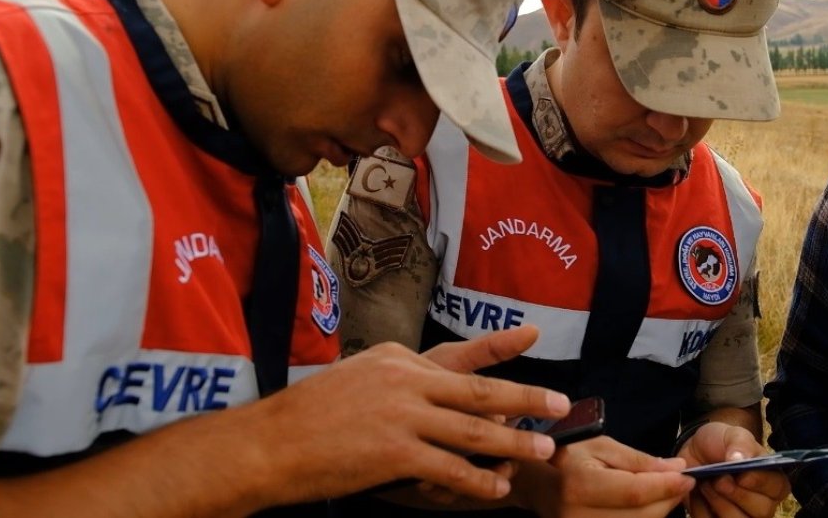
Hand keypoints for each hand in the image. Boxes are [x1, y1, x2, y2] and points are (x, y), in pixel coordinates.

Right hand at [247, 325, 570, 505]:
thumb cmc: (308, 415)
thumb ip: (401, 380)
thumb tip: (435, 389)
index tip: (533, 339)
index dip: (500, 352)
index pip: (459, 359)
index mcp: (399, 358)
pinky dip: (477, 480)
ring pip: (473, 430)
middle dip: (526, 398)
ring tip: (543, 448)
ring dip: (513, 442)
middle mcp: (405, 380)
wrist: (267, 444)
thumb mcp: (358, 377)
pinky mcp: (395, 453)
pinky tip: (495, 487)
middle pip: (479, 391)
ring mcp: (402, 416)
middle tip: (561, 403)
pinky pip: (449, 468)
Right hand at [518, 435, 694, 516]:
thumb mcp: (599, 446)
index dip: (666, 486)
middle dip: (668, 498)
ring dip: (659, 510)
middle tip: (681, 480)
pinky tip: (648, 505)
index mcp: (578, 486)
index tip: (687, 475)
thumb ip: (637, 460)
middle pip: (642, 516)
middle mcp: (579, 517)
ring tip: (663, 490)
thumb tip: (675, 469)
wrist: (538, 485)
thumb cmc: (568, 458)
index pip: (634, 493)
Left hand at [679, 422, 790, 517]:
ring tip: (706, 484)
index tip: (741, 475)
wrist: (696, 452)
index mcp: (772, 481)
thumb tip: (740, 459)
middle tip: (719, 479)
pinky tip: (698, 494)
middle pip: (761, 512)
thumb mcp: (731, 434)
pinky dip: (702, 509)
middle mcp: (762, 503)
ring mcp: (742, 515)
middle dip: (737, 494)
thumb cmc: (721, 443)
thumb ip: (740, 443)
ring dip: (719, 503)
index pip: (777, 488)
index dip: (760, 483)